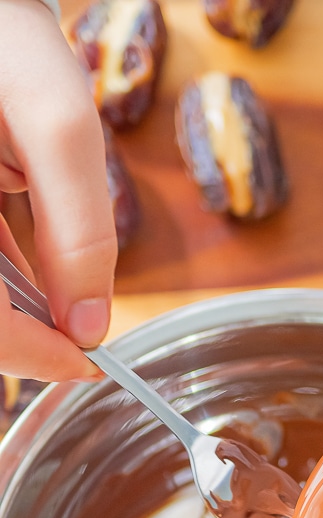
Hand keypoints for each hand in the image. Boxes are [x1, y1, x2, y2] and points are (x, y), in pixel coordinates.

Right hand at [0, 0, 116, 381]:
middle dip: (26, 338)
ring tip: (63, 301)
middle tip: (79, 337)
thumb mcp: (56, 126)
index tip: (88, 363)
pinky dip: (3, 282)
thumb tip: (91, 324)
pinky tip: (31, 274)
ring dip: (15, 312)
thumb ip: (79, 230)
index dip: (36, 358)